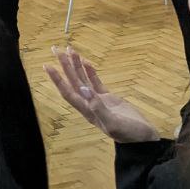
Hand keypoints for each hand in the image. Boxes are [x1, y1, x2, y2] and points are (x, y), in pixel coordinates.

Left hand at [44, 47, 159, 143]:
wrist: (142, 139)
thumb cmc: (129, 134)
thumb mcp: (113, 122)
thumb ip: (98, 106)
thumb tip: (83, 89)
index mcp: (87, 110)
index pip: (68, 91)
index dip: (57, 79)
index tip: (47, 65)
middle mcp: (88, 104)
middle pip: (73, 81)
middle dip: (64, 65)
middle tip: (56, 49)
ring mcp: (98, 100)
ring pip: (83, 79)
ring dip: (76, 65)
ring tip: (70, 50)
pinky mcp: (109, 98)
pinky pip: (96, 82)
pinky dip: (90, 72)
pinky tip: (86, 62)